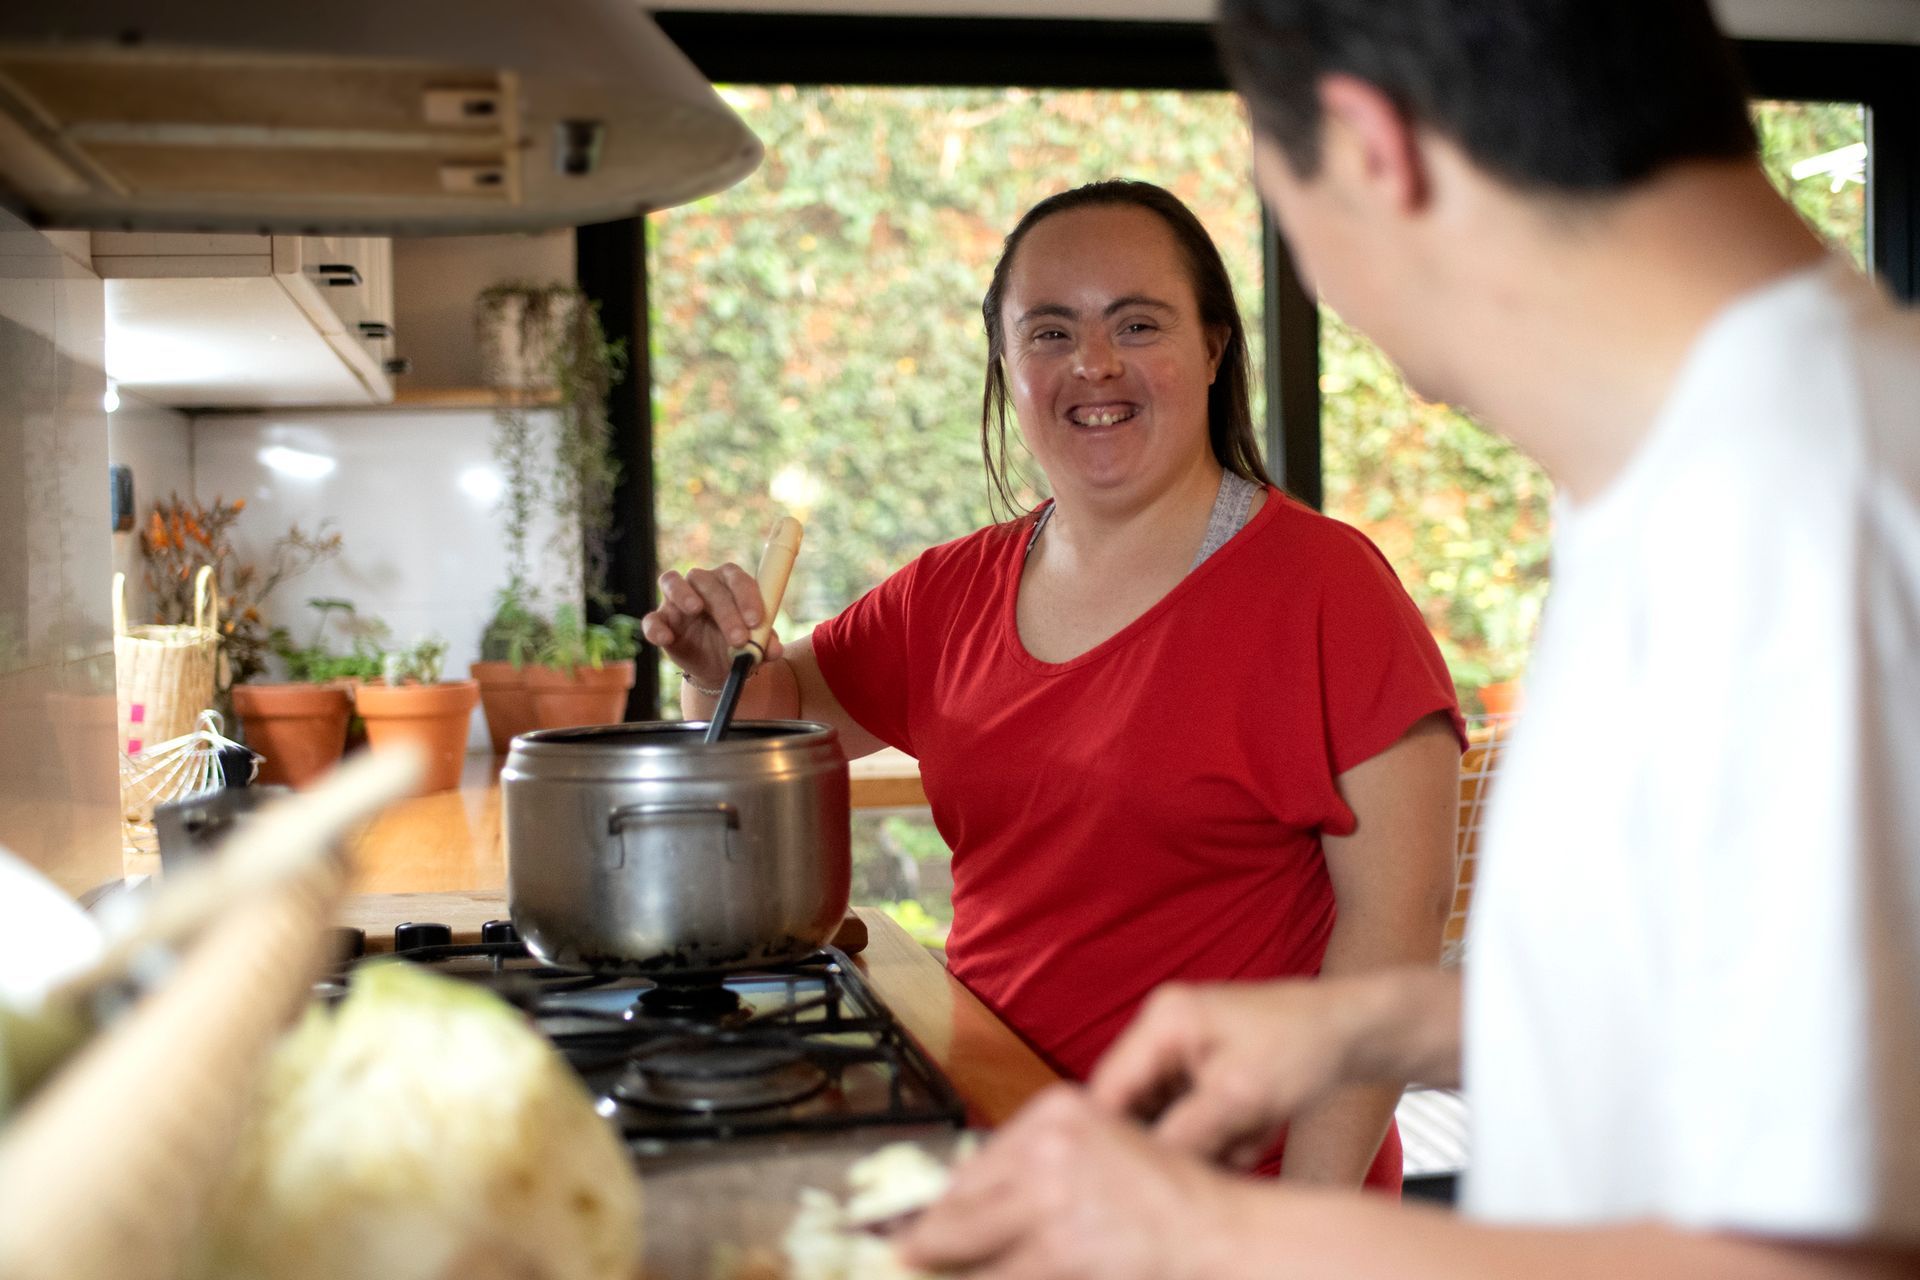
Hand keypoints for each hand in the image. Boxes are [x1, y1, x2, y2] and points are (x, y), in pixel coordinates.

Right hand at [640, 564, 783, 688]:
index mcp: (728, 583)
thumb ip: (765, 644)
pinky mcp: (661, 620)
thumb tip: (774, 650)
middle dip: (726, 611)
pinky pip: (652, 618)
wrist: (717, 667)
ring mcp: (676, 600)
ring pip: (672, 581)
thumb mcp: (755, 647)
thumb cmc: (739, 645)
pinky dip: (656, 626)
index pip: (736, 577)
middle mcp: (701, 584)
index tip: (757, 621)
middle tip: (739, 639)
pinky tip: (666, 638)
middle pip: (708, 583)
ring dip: (683, 593)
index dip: (747, 596)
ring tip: (695, 609)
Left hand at [893, 1085, 1247, 1279]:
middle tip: (891, 1252)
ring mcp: (1050, 1194)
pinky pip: (992, 1276)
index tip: (901, 1221)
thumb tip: (961, 1203)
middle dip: (922, 1236)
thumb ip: (1038, 1166)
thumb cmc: (1167, 1200)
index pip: (976, 1162)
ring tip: (909, 1269)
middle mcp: (1047, 1143)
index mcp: (1057, 1111)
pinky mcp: (1058, 1244)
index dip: (936, 1202)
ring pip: (963, 1240)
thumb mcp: (1100, 1154)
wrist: (1220, 1233)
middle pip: (959, 1199)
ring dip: (936, 1264)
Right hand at [1087, 981, 1356, 1168]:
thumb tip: (1146, 1167)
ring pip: (1170, 1116)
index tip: (1137, 1174)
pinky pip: (1194, 1113)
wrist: (1353, 1032)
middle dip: (1180, 1136)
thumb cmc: (1302, 1048)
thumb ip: (1186, 1132)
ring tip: (1253, 1127)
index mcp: (1164, 1020)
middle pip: (1139, 1104)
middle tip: (1223, 1144)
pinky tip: (1259, 1122)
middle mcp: (1164, 1028)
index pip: (1110, 1086)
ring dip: (1210, 1136)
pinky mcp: (1203, 1066)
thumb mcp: (1241, 1098)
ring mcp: (1184, 1048)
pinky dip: (1224, 1130)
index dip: (1114, 1135)